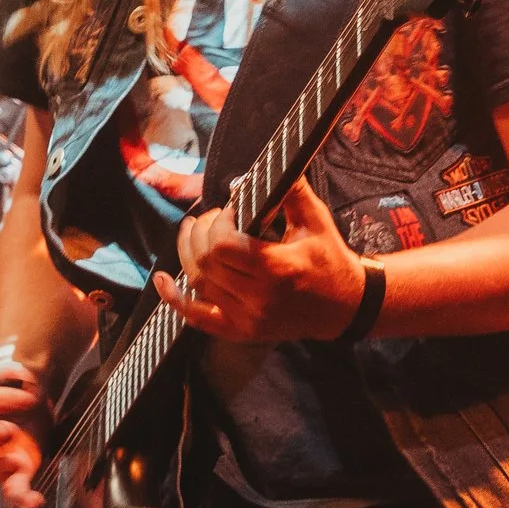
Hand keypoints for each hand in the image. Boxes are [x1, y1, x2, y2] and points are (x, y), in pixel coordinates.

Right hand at [0, 358, 50, 507]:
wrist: (31, 397)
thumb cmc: (16, 384)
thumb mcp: (12, 370)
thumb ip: (13, 370)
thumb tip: (22, 377)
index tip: (29, 395)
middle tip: (9, 428)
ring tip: (18, 460)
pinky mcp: (14, 472)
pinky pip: (10, 491)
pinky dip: (22, 498)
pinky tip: (36, 500)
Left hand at [155, 178, 365, 343]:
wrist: (345, 306)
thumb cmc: (330, 258)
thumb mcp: (316, 219)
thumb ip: (288, 191)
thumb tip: (250, 175)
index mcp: (278, 269)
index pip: (224, 244)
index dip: (217, 222)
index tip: (229, 211)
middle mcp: (260, 299)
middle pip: (206, 263)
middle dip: (199, 234)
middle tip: (208, 219)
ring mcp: (248, 320)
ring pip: (198, 285)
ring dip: (187, 255)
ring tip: (191, 233)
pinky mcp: (242, 332)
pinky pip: (199, 318)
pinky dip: (176, 300)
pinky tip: (163, 281)